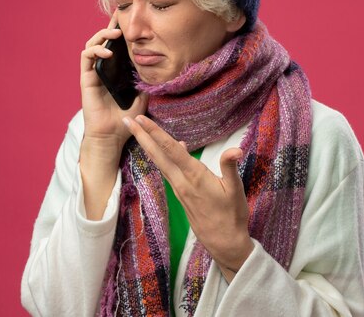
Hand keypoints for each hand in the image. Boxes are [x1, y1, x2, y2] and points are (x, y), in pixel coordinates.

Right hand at [79, 14, 146, 219]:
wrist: (112, 136)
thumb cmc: (125, 120)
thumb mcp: (143, 98)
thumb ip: (147, 84)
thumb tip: (159, 73)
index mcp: (114, 71)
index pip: (115, 46)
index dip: (119, 31)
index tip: (128, 19)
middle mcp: (102, 70)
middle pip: (101, 40)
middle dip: (109, 27)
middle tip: (120, 18)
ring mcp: (93, 73)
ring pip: (91, 45)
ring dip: (101, 36)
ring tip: (115, 34)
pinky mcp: (86, 79)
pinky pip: (86, 58)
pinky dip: (95, 50)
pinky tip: (108, 51)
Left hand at [123, 115, 253, 281]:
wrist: (223, 243)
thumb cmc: (231, 216)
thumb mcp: (236, 191)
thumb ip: (231, 168)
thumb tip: (235, 150)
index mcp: (194, 177)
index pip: (171, 150)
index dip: (156, 133)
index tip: (141, 119)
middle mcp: (182, 181)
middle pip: (158, 155)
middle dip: (142, 136)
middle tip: (127, 120)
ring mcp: (179, 189)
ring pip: (161, 163)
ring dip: (148, 146)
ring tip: (138, 131)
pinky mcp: (181, 194)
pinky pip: (168, 171)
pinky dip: (163, 157)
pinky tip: (169, 149)